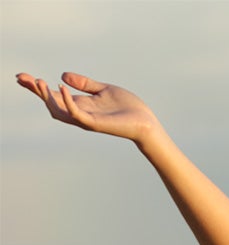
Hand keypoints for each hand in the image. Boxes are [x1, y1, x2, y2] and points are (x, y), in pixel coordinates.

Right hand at [16, 72, 159, 143]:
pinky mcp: (94, 123)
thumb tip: (62, 75)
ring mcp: (86, 120)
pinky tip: (61, 87)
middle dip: (35, 91)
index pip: (54, 95)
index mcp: (82, 105)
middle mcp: (80, 114)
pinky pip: (76, 113)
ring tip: (38, 81)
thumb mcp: (104, 89)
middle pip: (51, 103)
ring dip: (46, 96)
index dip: (37, 87)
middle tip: (21, 77)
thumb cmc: (128, 108)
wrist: (145, 122)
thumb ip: (85, 84)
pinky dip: (67, 101)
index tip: (22, 76)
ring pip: (58, 110)